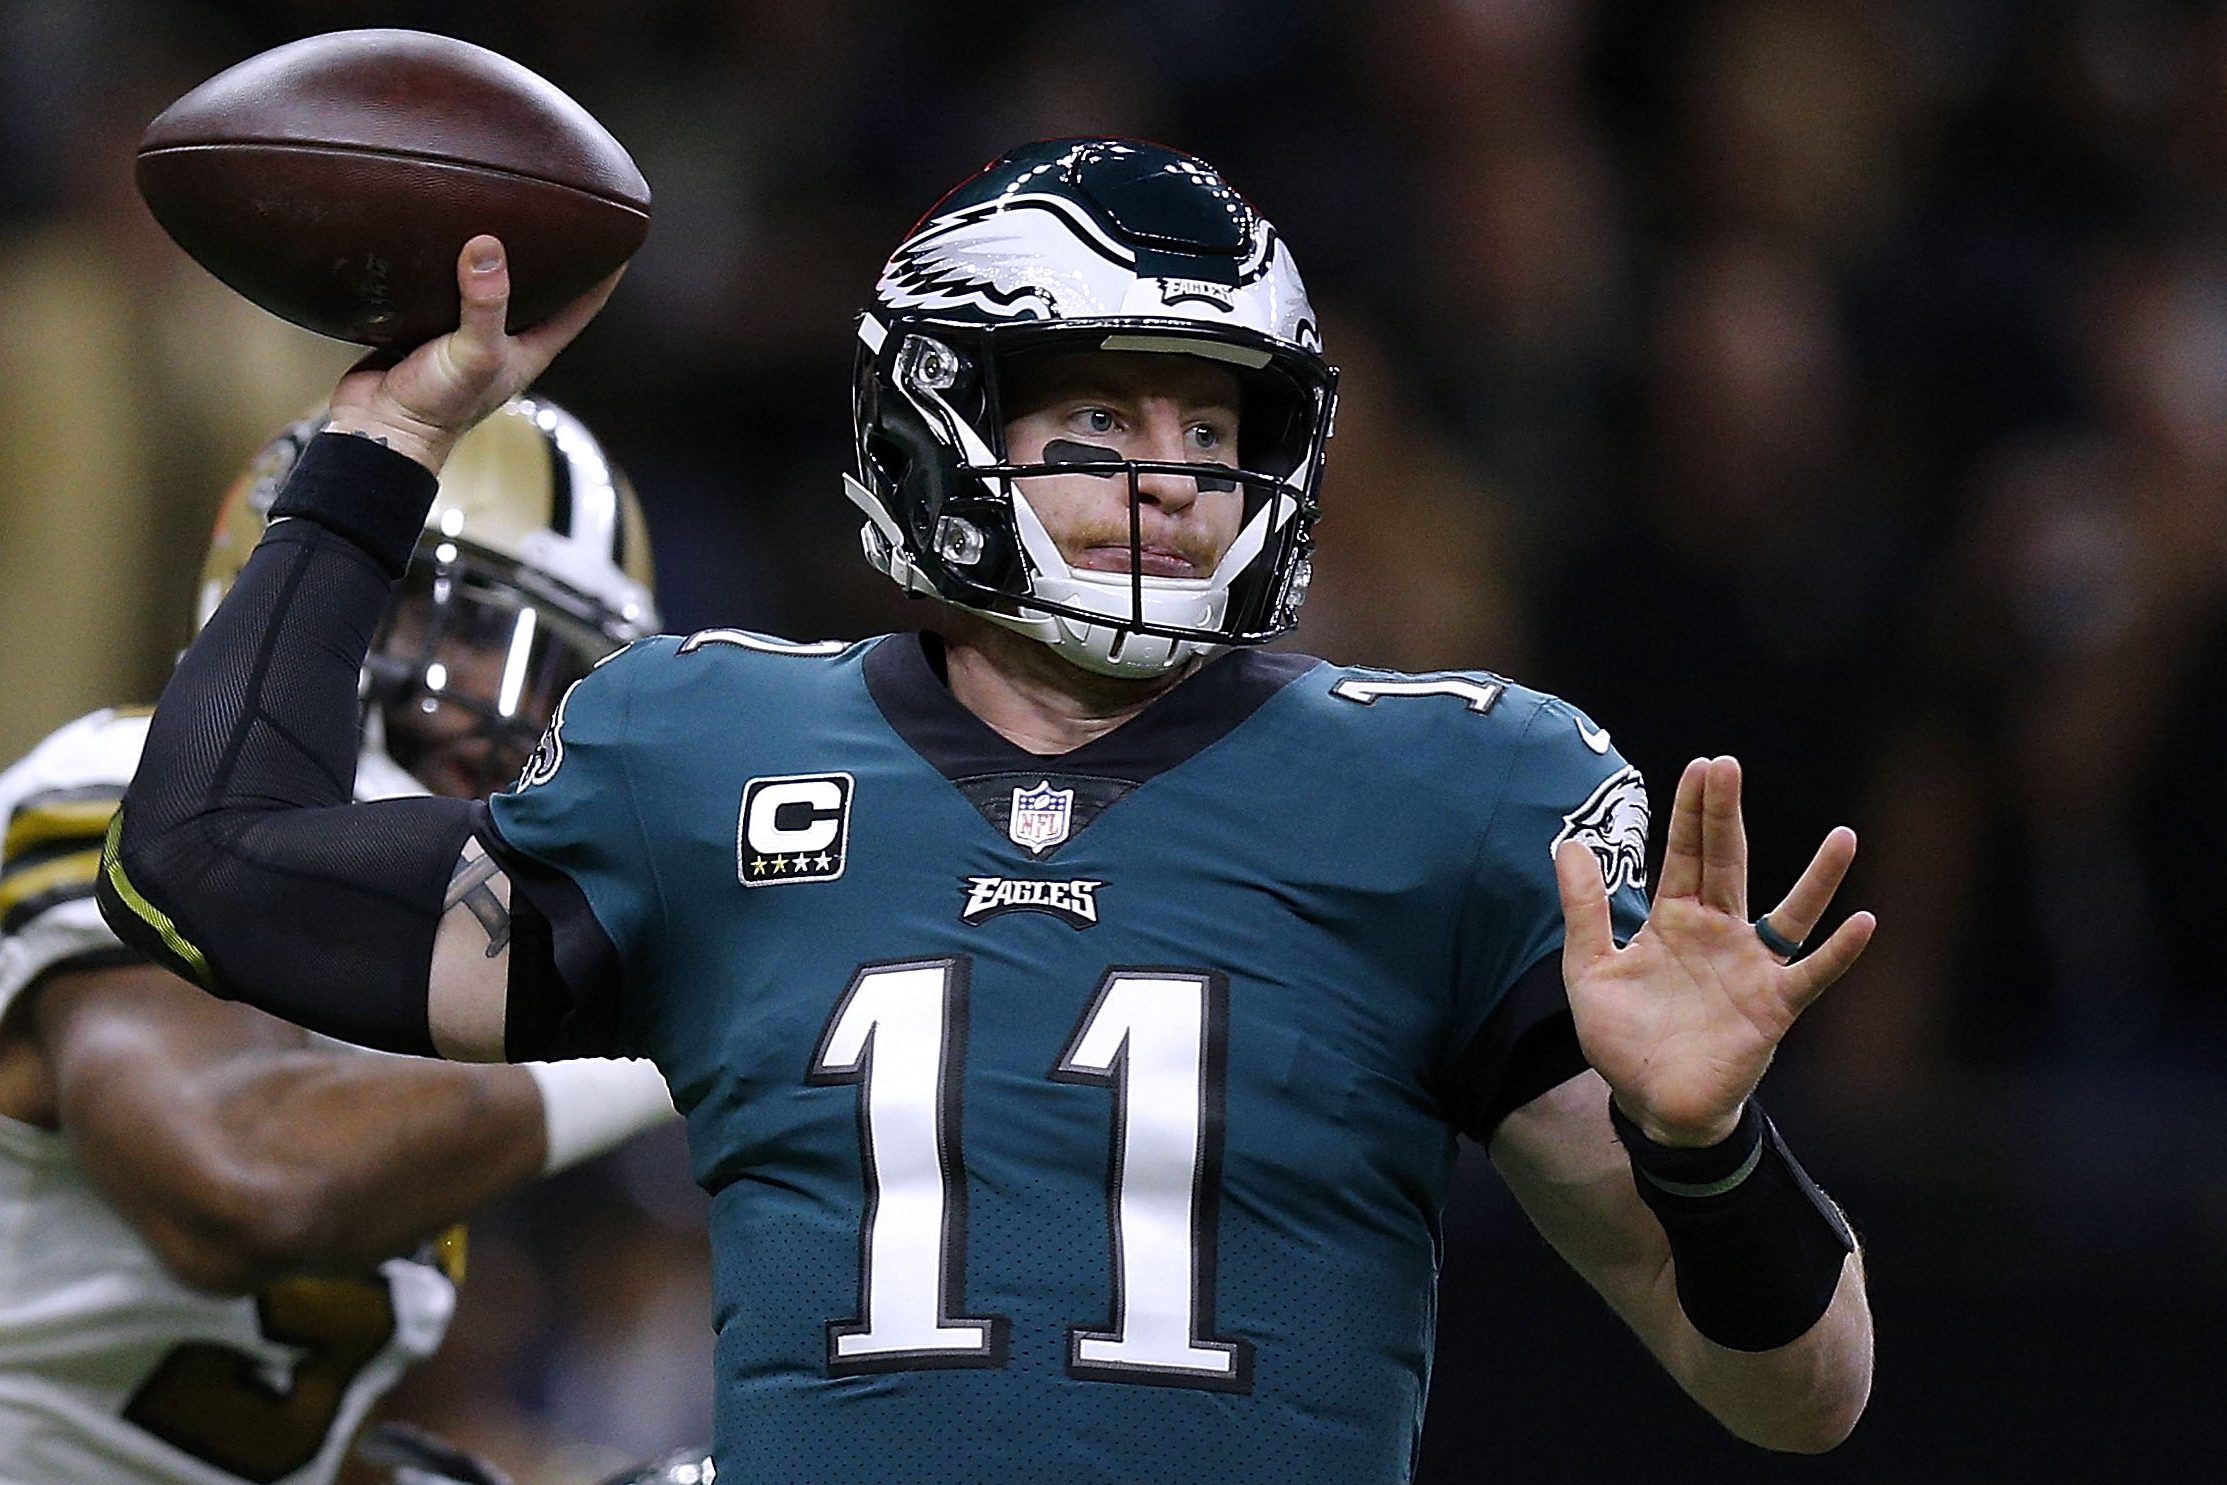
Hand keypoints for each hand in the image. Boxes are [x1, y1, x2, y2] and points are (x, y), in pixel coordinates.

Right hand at [324, 235, 620, 472]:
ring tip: (500, 207)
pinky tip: (439, 231)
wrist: (378, 426)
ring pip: (487, 282)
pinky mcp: (425, 323)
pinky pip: (441, 284)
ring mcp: (463, 330)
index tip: (620, 237)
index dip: (604, 274)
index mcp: (530, 348)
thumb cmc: (437, 407)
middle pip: (538, 288)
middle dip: (550, 254)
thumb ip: (486, 304)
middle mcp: (502, 337)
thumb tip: (488, 246)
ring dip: (495, 253)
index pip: (581, 305)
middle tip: (560, 210)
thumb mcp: (474, 354)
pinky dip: (444, 260)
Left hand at [1554, 755, 1875, 1146]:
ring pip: (1790, 913)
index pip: (1684, 854)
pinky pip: (1812, 975)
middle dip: (1725, 815)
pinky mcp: (1773, 1007)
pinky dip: (1839, 952)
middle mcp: (1718, 934)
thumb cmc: (1624, 1039)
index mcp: (1674, 921)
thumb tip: (1570, 845)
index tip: (1700, 766)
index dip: (1690, 812)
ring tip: (1844, 837)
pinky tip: (1864, 922)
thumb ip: (1583, 911)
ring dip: (1818, 878)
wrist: (1651, 1105)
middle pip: (1726, 863)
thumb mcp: (1589, 970)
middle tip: (1728, 765)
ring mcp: (1750, 968)